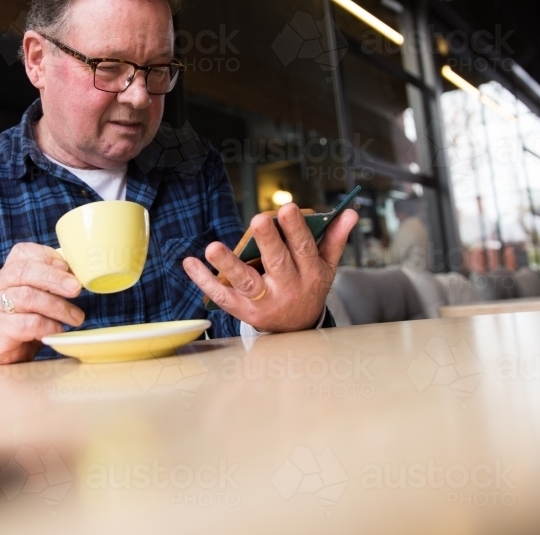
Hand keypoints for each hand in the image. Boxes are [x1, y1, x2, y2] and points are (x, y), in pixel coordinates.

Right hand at [0, 243, 84, 370]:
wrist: (4, 360)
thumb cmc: (25, 326)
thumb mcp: (38, 301)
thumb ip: (49, 286)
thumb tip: (75, 278)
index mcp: (5, 274)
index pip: (22, 252)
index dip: (47, 257)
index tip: (67, 268)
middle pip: (24, 270)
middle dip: (55, 278)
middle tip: (76, 288)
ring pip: (28, 296)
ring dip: (58, 306)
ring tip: (75, 317)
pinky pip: (29, 322)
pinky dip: (49, 326)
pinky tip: (58, 331)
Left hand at [182, 204, 357, 331]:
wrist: (296, 331)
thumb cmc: (308, 287)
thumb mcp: (326, 267)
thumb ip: (335, 239)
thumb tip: (350, 212)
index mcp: (311, 275)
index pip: (304, 250)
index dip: (297, 230)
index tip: (288, 208)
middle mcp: (288, 289)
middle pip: (277, 265)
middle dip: (268, 242)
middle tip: (259, 219)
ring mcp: (264, 302)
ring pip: (246, 283)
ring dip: (228, 265)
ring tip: (213, 247)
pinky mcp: (243, 311)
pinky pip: (222, 296)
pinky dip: (204, 280)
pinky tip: (189, 262)